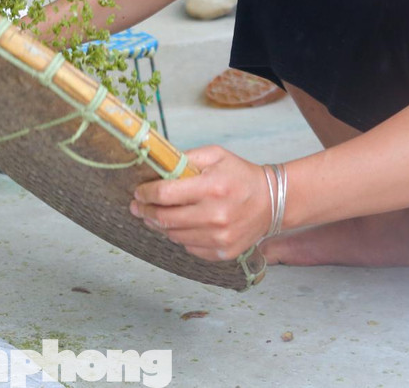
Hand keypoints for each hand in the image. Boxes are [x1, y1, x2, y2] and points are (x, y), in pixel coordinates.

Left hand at [130, 145, 275, 260]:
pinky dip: (179, 237)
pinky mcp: (223, 252)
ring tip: (152, 216)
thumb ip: (185, 158)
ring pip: (174, 236)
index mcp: (211, 188)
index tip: (138, 192)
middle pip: (165, 219)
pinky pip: (189, 247)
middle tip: (137, 206)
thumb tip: (156, 166)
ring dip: (159, 226)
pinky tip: (176, 227)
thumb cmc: (240, 175)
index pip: (165, 194)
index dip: (146, 194)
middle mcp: (215, 215)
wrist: (272, 201)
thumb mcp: (215, 155)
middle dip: (145, 211)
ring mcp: (219, 237)